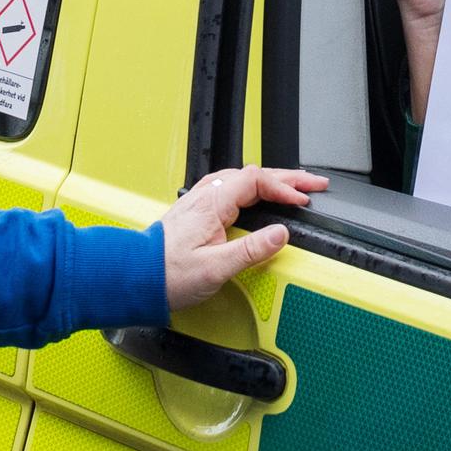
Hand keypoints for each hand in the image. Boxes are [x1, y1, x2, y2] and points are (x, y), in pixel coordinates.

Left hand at [160, 165, 328, 308]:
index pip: (257, 181)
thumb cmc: (167, 273)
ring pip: (243, 179)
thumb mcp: (215, 267)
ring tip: (294, 186)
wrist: (136, 276)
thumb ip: (251, 250)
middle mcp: (205, 195)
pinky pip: (231, 187)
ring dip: (271, 181)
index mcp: (212, 202)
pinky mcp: (197, 210)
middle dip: (287, 178)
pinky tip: (258, 194)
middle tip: (314, 185)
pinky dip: (254, 188)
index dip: (285, 188)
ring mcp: (200, 200)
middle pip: (254, 174)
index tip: (303, 201)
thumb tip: (280, 234)